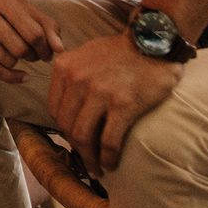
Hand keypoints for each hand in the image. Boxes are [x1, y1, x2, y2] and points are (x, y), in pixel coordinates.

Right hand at [0, 0, 64, 83]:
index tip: (47, 52)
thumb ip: (46, 25)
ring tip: (20, 54)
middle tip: (35, 54)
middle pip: (20, 48)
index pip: (33, 33)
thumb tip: (59, 49)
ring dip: (19, 62)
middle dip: (33, 56)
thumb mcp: (24, 6)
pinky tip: (21, 76)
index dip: (45, 48)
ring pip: (6, 60)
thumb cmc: (0, 1)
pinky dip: (10, 77)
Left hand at [47, 35, 183, 176]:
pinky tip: (111, 164)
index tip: (74, 139)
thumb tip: (64, 107)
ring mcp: (100, 92)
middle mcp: (78, 79)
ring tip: (96, 167)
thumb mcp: (85, 54)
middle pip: (67, 126)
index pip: (54, 110)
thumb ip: (70, 76)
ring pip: (83, 137)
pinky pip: (109, 141)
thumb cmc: (121, 51)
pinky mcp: (123, 105)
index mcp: (64, 67)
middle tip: (86, 159)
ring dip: (89, 158)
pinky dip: (107, 158)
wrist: (154, 40)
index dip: (63, 129)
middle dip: (75, 148)